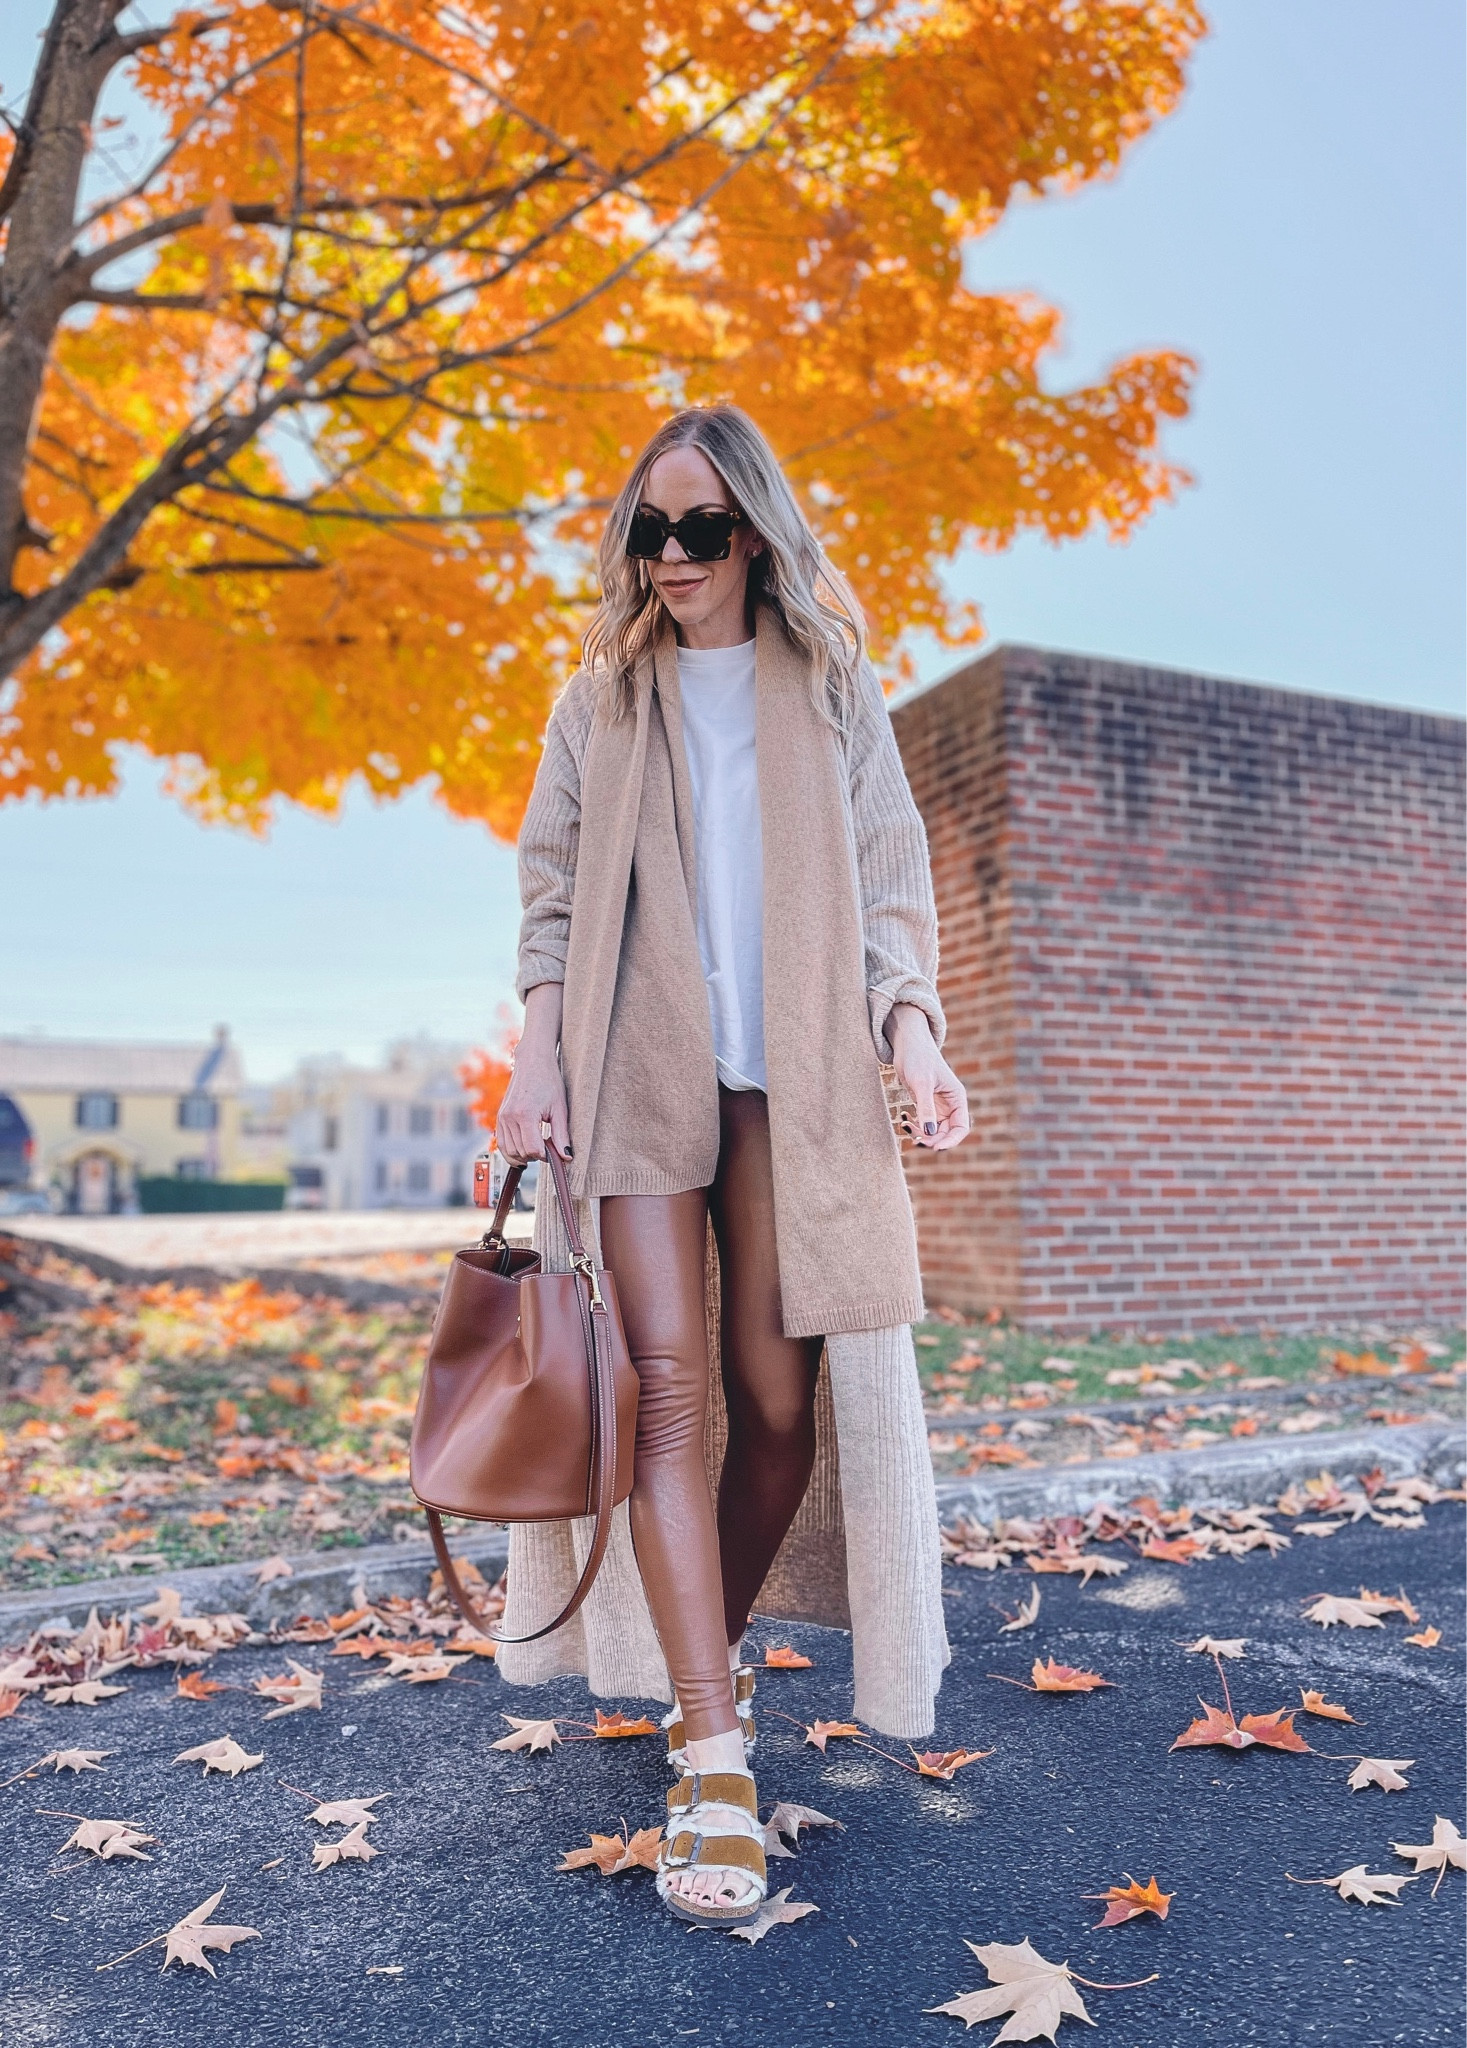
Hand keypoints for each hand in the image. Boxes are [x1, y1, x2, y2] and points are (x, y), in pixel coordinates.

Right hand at [495, 983, 569, 1162]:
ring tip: (539, 1143)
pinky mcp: (499, 1118)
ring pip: (509, 1151)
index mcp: (524, 1115)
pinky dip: (513, 1150)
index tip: (555, 1147)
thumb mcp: (560, 1108)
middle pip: (521, 1153)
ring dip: (524, 1154)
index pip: (532, 1150)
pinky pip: (502, 1144)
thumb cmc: (548, 1081)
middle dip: (536, 1155)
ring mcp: (502, 1118)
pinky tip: (526, 1145)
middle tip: (549, 1145)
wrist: (533, 1062)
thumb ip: (562, 1135)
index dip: (546, 1155)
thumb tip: (566, 1157)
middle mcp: (509, 1117)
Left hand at [889, 1002, 968, 1150]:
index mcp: (957, 1097)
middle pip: (946, 1132)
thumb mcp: (922, 1083)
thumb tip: (930, 1132)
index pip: (961, 1127)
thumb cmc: (918, 1058)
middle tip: (915, 1140)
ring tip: (907, 1127)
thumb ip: (926, 1108)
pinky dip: (916, 1127)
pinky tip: (905, 1121)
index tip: (935, 1148)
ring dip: (922, 1134)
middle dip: (933, 1139)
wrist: (907, 1044)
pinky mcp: (925, 1104)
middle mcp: (950, 1104)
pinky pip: (924, 1124)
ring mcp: (937, 1105)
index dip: (951, 1140)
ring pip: (934, 1131)